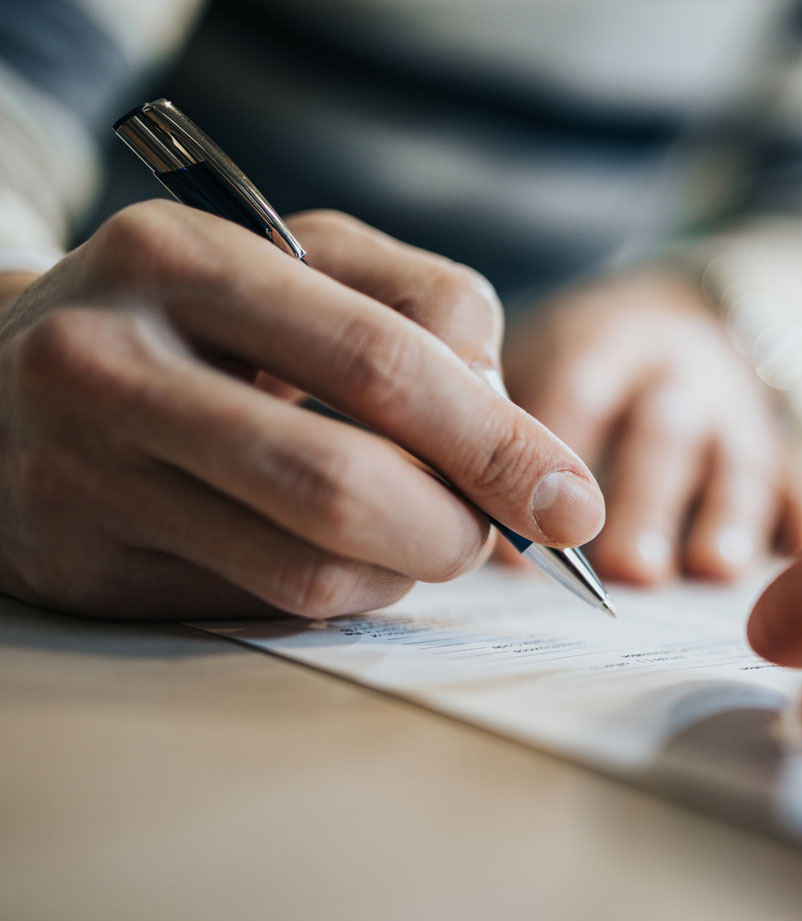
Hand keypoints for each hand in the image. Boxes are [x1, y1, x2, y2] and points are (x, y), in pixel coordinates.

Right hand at [0, 203, 602, 618]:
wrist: (4, 376)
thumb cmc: (197, 317)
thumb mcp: (303, 264)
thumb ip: (427, 314)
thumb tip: (518, 437)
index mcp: (181, 260)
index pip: (383, 358)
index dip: (498, 440)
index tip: (572, 498)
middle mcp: (110, 364)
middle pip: (345, 483)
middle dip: (459, 526)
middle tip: (497, 534)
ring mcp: (82, 475)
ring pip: (310, 567)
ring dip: (405, 569)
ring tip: (413, 531)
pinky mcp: (81, 566)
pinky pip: (263, 607)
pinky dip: (340, 592)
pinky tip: (336, 551)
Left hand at [505, 269, 801, 583]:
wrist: (691, 317)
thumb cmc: (591, 364)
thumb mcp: (545, 361)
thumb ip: (506, 425)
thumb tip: (446, 519)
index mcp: (607, 345)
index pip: (577, 391)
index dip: (549, 456)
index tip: (519, 534)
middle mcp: (678, 373)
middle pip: (663, 434)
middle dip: (646, 500)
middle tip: (625, 569)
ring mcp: (738, 411)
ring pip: (739, 459)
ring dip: (727, 514)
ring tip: (710, 570)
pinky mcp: (782, 444)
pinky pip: (798, 475)